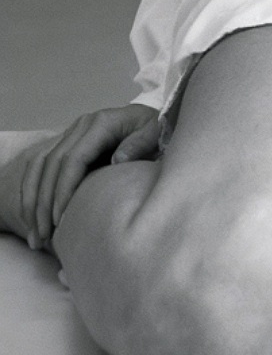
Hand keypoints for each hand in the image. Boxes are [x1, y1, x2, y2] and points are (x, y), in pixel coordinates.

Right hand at [20, 105, 161, 252]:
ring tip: (35, 233)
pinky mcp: (67, 142)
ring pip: (40, 164)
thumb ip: (139, 144)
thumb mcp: (155, 133)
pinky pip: (40, 164)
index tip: (60, 218)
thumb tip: (117, 160)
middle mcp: (82, 125)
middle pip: (52, 164)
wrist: (153, 119)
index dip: (64, 189)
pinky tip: (30, 216)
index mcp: (101, 123)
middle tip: (43, 235)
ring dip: (32, 199)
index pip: (74, 158)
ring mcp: (72, 132)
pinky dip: (30, 190)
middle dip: (44, 202)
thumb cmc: (156, 130)